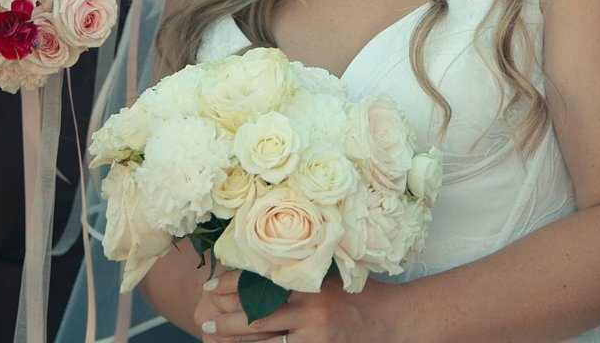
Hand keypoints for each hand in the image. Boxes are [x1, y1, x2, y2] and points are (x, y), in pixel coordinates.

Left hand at [194, 268, 398, 342]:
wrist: (395, 322)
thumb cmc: (362, 295)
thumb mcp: (333, 276)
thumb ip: (303, 271)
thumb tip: (263, 264)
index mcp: (311, 282)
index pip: (262, 281)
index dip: (232, 284)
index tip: (209, 286)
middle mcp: (311, 309)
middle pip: (258, 316)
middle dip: (227, 320)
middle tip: (205, 323)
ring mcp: (315, 335)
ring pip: (265, 342)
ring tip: (216, 338)